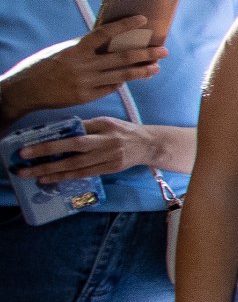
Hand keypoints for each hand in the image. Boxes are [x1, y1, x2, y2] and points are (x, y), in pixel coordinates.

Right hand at [2, 18, 166, 116]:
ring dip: (141, 71)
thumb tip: (108, 41)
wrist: (25, 91)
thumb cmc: (42, 66)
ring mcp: (86, 83)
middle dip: (146, 54)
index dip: (125, 25)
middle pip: (122, 58)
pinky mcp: (86, 96)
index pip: (105, 33)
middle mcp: (83, 65)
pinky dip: (121, 82)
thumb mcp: (62, 51)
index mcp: (76, 49)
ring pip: (121, 76)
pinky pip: (110, 88)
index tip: (142, 19)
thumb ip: (85, 47)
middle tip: (164, 51)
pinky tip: (133, 78)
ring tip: (156, 67)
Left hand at [17, 116, 165, 183]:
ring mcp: (109, 157)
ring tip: (33, 175)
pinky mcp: (111, 169)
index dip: (51, 142)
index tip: (29, 148)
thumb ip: (86, 125)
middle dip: (47, 158)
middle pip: (73, 151)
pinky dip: (67, 177)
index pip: (74, 133)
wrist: (149, 144)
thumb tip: (61, 129)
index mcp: (104, 126)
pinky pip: (85, 174)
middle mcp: (107, 142)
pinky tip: (51, 179)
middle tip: (24, 164)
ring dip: (53, 172)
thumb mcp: (107, 122)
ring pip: (77, 166)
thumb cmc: (124, 131)